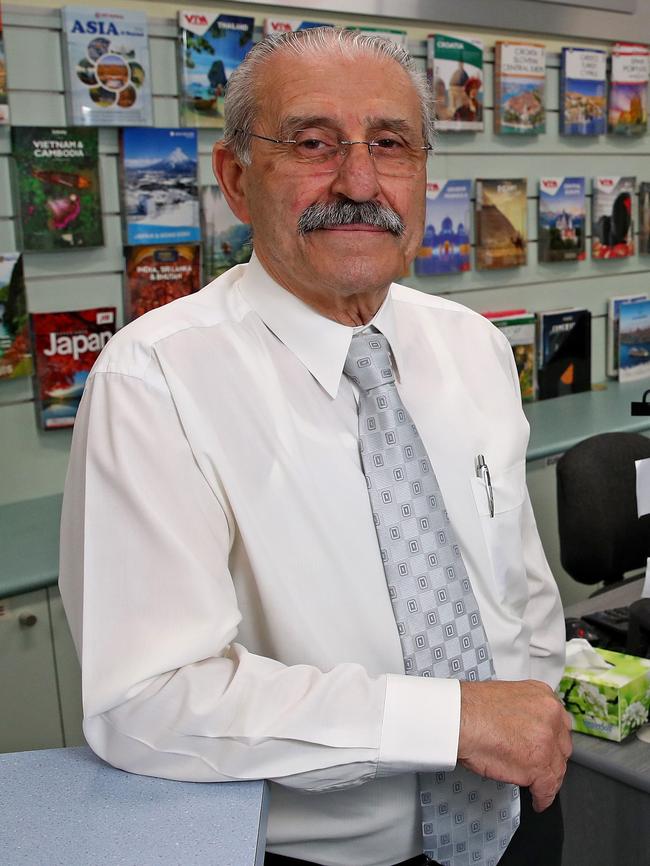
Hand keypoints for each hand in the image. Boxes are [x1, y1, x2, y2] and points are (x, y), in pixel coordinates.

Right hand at [457, 679, 572, 811]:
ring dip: (548, 779)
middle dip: (553, 758)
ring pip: (557, 768)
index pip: (560, 724)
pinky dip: (543, 797)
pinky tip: (538, 800)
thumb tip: (526, 728)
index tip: (547, 747)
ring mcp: (548, 742)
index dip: (552, 739)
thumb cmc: (472, 707)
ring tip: (539, 786)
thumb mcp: (508, 697)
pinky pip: (548, 788)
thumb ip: (526, 712)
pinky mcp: (539, 766)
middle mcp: (551, 716)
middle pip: (562, 746)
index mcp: (543, 696)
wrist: (460, 718)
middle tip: (541, 765)